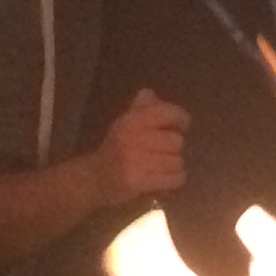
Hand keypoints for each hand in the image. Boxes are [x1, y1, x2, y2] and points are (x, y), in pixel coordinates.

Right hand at [87, 88, 190, 206]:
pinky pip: (174, 179)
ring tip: (162, 168)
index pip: (169, 113)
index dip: (181, 119)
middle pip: (177, 141)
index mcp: (132, 120)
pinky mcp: (138, 182)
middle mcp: (133, 137)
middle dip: (174, 149)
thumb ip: (140, 108)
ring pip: (177, 162)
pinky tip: (166, 179)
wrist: (94, 178)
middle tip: (165, 153)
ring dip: (174, 167)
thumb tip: (150, 93)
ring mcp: (135, 161)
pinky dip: (175, 180)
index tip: (180, 127)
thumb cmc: (115, 149)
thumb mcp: (124, 124)